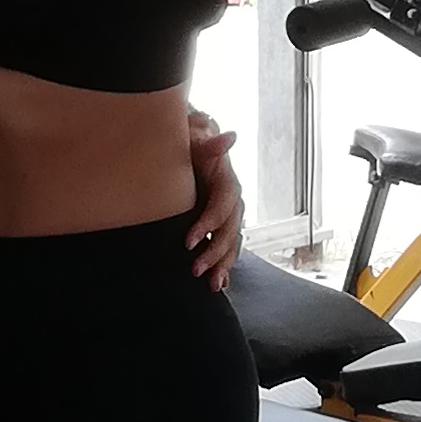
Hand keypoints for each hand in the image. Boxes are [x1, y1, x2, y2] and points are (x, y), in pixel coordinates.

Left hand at [182, 117, 239, 288]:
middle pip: (230, 231)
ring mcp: (229, 216)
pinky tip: (221, 283)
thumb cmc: (190, 145)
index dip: (208, 224)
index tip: (188, 241)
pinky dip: (225, 266)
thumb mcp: (196, 140)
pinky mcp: (221, 226)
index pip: (223, 206)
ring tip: (212, 285)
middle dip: (214, 253)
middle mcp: (232, 202)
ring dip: (223, 265)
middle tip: (195, 270)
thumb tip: (230, 136)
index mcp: (227, 182)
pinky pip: (228, 249)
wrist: (191, 149)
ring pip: (232, 244)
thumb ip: (210, 142)